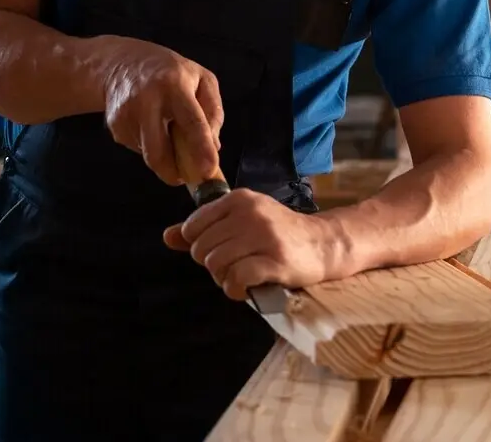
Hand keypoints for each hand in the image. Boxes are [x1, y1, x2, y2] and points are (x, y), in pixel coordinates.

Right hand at [100, 37, 223, 186]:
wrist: (119, 63)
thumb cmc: (169, 71)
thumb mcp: (202, 78)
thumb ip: (213, 111)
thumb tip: (213, 147)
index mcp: (174, 85)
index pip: (191, 122)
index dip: (201, 149)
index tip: (209, 171)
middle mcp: (147, 101)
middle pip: (159, 152)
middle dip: (174, 173)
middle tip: (186, 177)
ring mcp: (126, 115)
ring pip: (149, 155)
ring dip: (164, 155)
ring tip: (167, 132)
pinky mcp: (114, 127)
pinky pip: (138, 149)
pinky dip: (150, 145)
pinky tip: (150, 125)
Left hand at [162, 189, 343, 300]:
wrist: (322, 243)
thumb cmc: (278, 233)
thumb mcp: (241, 221)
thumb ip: (204, 228)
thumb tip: (168, 236)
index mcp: (239, 200)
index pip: (194, 226)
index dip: (200, 246)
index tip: (221, 250)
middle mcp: (250, 214)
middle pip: (202, 249)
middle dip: (212, 265)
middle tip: (233, 267)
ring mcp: (264, 237)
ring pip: (216, 264)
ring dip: (224, 279)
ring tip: (241, 277)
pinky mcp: (275, 261)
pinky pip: (236, 279)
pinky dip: (235, 290)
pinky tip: (246, 288)